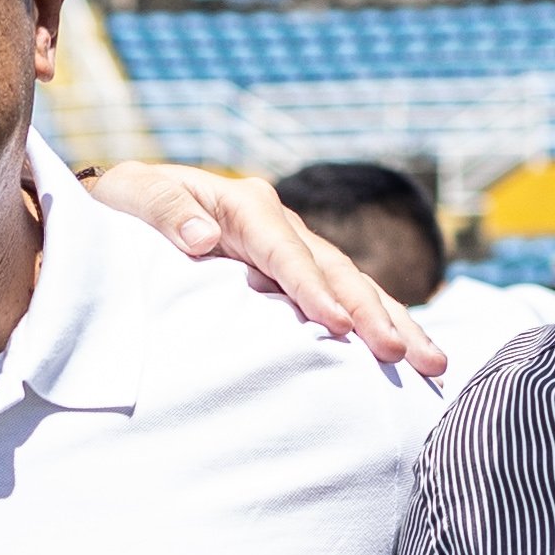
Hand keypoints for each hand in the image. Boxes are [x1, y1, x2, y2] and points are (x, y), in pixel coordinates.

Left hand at [82, 162, 445, 378]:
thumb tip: (201, 238)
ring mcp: (291, 251)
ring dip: (391, 321)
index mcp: (244, 205)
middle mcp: (278, 226)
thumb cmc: (123, 205)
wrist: (121, 208)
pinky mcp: (291, 276)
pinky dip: (374, 324)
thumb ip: (164, 211)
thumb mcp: (132, 194)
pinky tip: (406, 354)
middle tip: (409, 354)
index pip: (285, 252)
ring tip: (432, 360)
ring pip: (352, 286)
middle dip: (374, 313)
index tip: (339, 326)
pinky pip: (340, 299)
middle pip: (336, 271)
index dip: (313, 289)